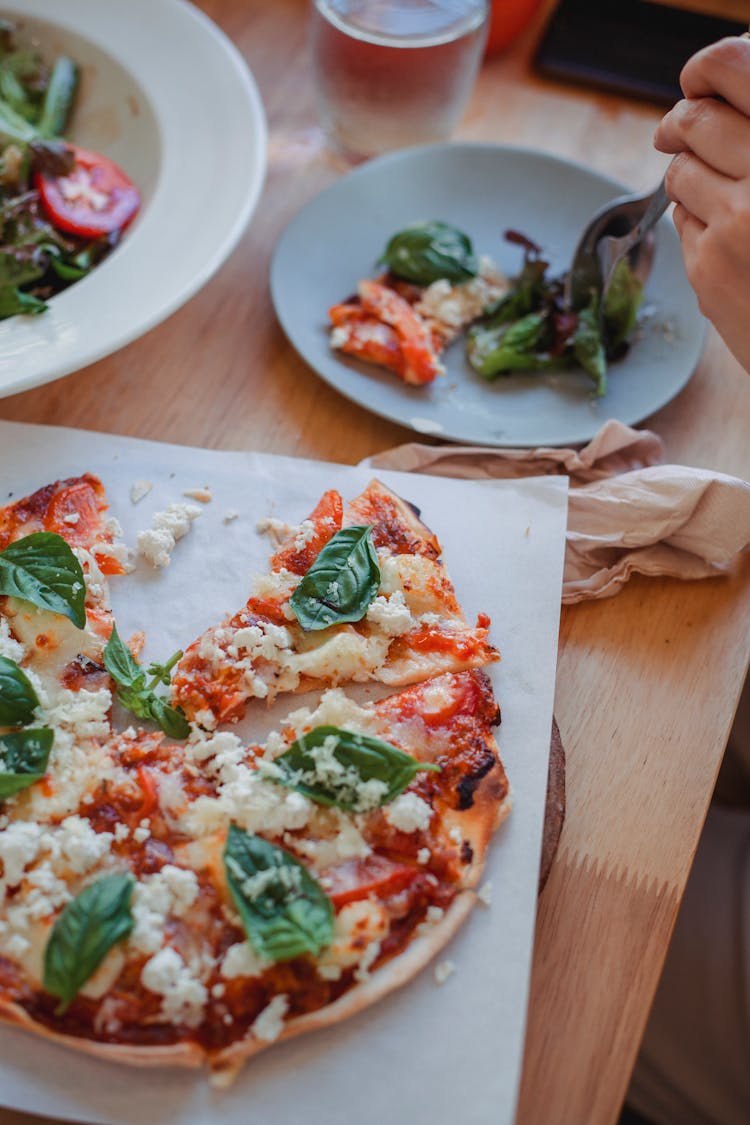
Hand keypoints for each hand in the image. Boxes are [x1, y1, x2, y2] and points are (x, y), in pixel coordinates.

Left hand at [654, 36, 749, 371]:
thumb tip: (721, 104)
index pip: (732, 67)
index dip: (706, 71)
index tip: (698, 83)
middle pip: (694, 122)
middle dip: (683, 124)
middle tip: (683, 129)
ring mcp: (733, 225)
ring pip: (680, 174)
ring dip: (689, 173)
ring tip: (715, 187)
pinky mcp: (707, 268)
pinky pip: (684, 223)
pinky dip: (697, 220)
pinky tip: (728, 235)